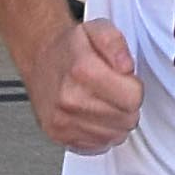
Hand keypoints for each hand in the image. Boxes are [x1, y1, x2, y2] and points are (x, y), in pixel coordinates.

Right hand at [31, 14, 146, 154]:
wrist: (40, 58)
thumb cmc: (70, 47)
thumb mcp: (98, 29)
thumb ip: (117, 43)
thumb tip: (125, 66)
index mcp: (82, 71)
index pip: (133, 99)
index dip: (134, 88)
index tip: (125, 81)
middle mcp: (69, 99)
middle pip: (126, 120)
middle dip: (127, 106)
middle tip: (114, 91)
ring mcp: (62, 120)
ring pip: (114, 136)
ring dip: (115, 121)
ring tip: (101, 101)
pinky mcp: (58, 134)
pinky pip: (97, 145)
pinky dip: (100, 132)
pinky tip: (92, 114)